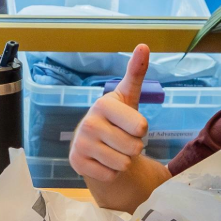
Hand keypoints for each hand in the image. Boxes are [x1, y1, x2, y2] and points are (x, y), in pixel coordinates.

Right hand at [70, 44, 149, 181]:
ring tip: (113, 150)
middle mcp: (89, 123)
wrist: (92, 143)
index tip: (130, 124)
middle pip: (134, 148)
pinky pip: (110, 175)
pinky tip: (103, 161)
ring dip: (123, 161)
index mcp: (104, 104)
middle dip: (133, 148)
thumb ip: (136, 73)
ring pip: (123, 164)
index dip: (141, 130)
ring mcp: (81, 144)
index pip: (141, 127)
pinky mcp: (76, 163)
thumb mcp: (127, 97)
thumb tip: (144, 45)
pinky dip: (111, 172)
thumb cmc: (116, 118)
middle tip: (121, 140)